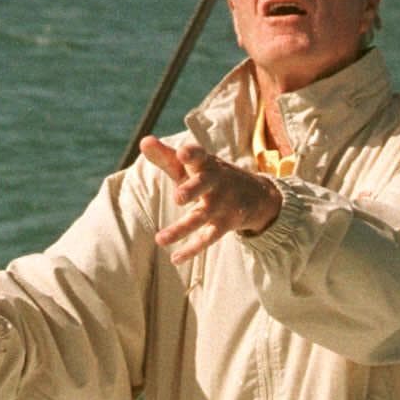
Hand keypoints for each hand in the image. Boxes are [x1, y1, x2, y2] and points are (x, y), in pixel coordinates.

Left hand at [141, 136, 281, 263]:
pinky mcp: (225, 224)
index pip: (198, 155)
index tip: (181, 153)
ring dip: (181, 229)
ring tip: (159, 239)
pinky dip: (191, 249)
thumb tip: (143, 141)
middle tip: (178, 197)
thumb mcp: (192, 165)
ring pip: (200, 217)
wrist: (256, 195)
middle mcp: (215, 183)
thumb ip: (166, 156)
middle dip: (192, 190)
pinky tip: (175, 258)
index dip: (191, 154)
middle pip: (203, 185)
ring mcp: (221, 205)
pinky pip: (207, 238)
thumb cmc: (211, 176)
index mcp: (205, 164)